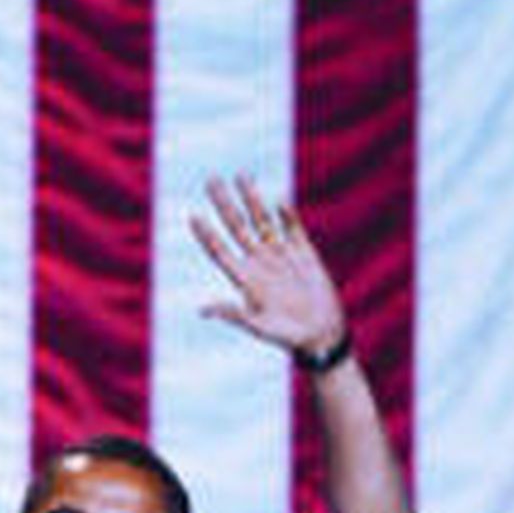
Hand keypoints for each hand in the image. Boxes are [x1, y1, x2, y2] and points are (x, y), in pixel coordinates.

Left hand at [190, 173, 347, 359]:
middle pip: (237, 227)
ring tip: (241, 175)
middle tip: (210, 180)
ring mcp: (280, 255)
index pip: (220, 251)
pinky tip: (277, 200)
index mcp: (244, 279)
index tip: (192, 216)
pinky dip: (285, 214)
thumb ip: (233, 313)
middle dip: (224, 204)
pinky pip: (292, 227)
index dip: (206, 234)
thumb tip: (203, 309)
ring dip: (251, 199)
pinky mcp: (303, 252)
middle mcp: (259, 263)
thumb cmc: (287, 336)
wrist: (321, 335)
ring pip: (262, 220)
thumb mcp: (259, 326)